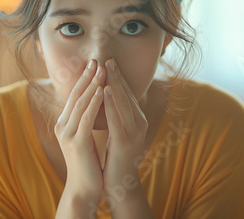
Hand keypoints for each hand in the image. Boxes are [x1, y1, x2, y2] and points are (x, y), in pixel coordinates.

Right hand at [54, 59, 106, 199]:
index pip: (74, 96)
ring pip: (81, 103)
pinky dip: (95, 102)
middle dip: (87, 76)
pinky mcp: (76, 143)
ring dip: (92, 85)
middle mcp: (62, 126)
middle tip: (97, 60)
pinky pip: (87, 118)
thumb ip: (85, 119)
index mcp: (64, 123)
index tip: (94, 63)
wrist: (83, 187)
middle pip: (75, 95)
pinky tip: (103, 90)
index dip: (84, 78)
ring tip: (102, 70)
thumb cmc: (87, 161)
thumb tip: (95, 100)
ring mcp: (67, 134)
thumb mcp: (84, 135)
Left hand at [102, 58, 148, 191]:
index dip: (118, 77)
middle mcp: (140, 123)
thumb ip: (117, 115)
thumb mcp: (118, 132)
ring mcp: (135, 133)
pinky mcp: (126, 142)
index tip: (109, 62)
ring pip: (123, 103)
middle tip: (107, 59)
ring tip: (106, 69)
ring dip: (114, 84)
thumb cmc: (115, 156)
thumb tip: (109, 97)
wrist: (119, 184)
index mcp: (138, 120)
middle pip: (127, 94)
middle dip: (117, 76)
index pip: (128, 94)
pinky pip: (116, 118)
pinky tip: (104, 91)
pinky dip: (110, 103)